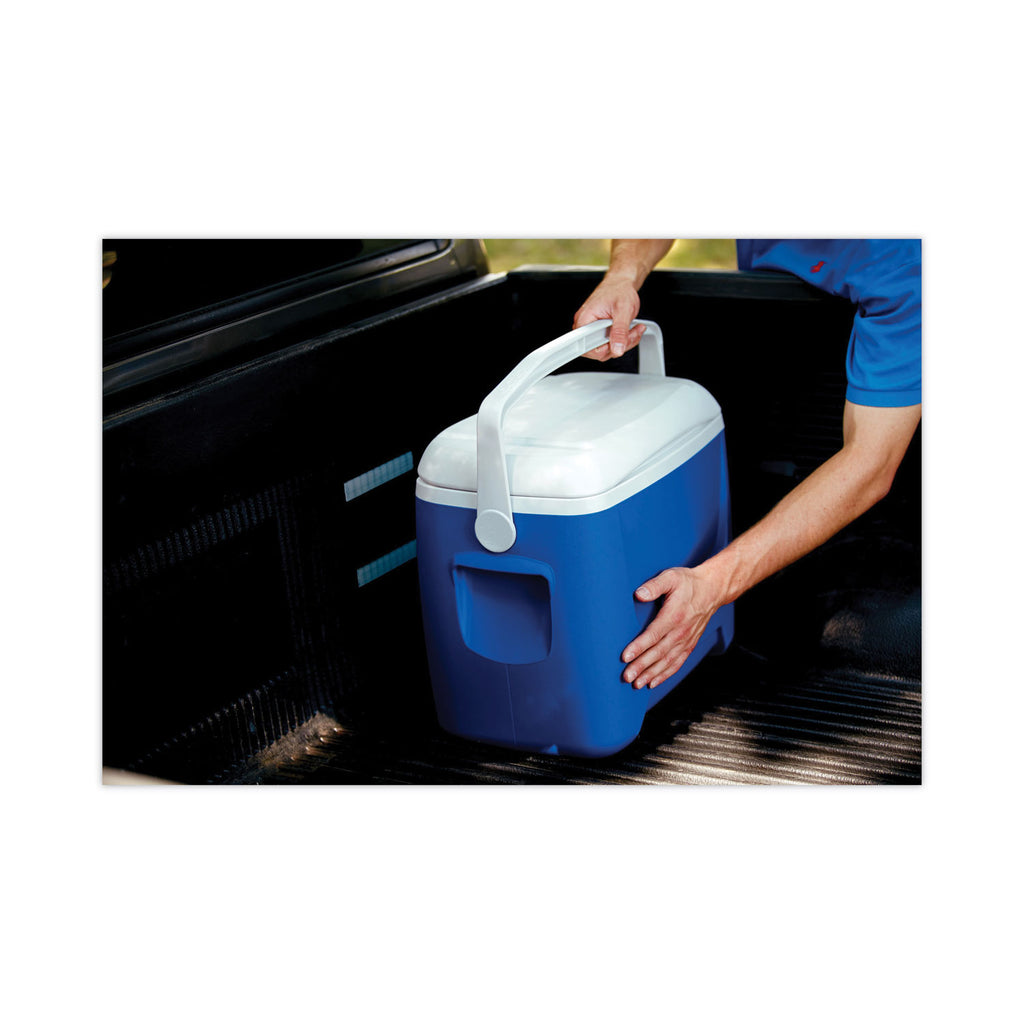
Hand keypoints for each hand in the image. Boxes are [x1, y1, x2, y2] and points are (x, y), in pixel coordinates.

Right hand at [572, 273, 645, 360]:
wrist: (621, 283)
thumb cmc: (619, 290)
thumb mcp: (623, 310)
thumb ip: (620, 331)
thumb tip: (617, 349)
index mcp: (585, 319)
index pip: (585, 347)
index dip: (602, 350)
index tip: (615, 344)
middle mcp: (585, 326)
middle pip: (597, 351)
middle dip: (618, 345)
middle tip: (631, 333)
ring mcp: (592, 330)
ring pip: (606, 350)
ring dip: (624, 343)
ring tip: (633, 329)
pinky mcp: (599, 331)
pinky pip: (609, 344)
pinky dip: (623, 340)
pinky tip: (630, 330)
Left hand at [621, 566, 722, 688]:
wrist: (712, 590)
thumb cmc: (689, 583)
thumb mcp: (671, 577)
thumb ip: (654, 586)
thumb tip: (639, 594)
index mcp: (674, 616)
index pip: (653, 635)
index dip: (638, 647)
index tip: (625, 657)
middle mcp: (681, 632)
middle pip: (658, 653)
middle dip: (641, 666)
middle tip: (626, 676)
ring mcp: (686, 640)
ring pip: (667, 662)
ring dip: (651, 674)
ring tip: (637, 683)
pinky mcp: (689, 645)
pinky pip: (677, 663)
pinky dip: (665, 674)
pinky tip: (653, 682)